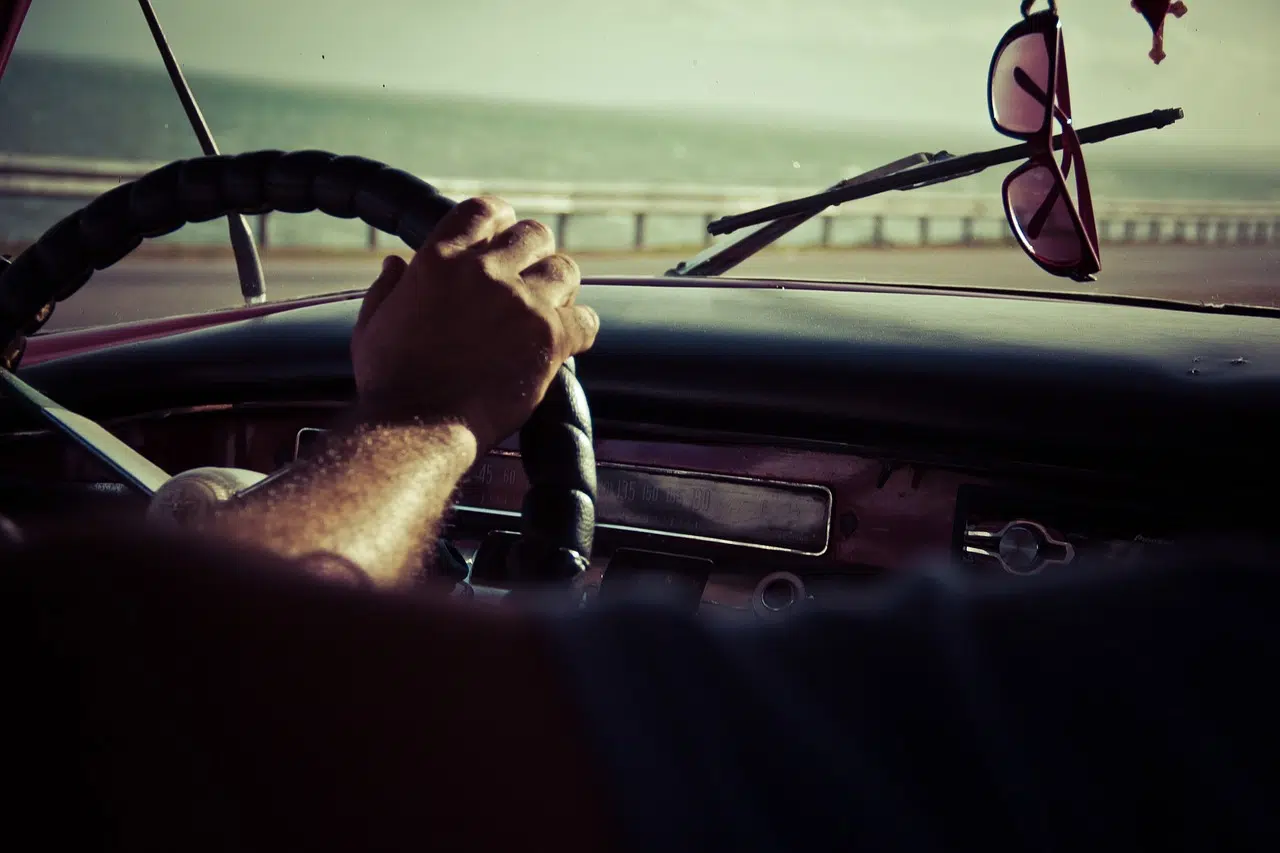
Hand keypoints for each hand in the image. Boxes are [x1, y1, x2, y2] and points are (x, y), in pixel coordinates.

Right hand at [350, 197, 599, 450]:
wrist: (417, 428)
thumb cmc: (391, 383)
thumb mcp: (372, 326)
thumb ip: (387, 289)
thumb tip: (396, 263)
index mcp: (439, 259)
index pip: (483, 210)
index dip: (499, 218)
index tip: (504, 232)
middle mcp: (484, 272)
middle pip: (534, 234)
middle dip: (534, 253)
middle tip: (530, 279)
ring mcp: (521, 303)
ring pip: (565, 270)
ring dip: (560, 287)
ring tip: (550, 308)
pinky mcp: (549, 338)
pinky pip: (586, 319)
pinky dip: (582, 328)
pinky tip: (570, 341)